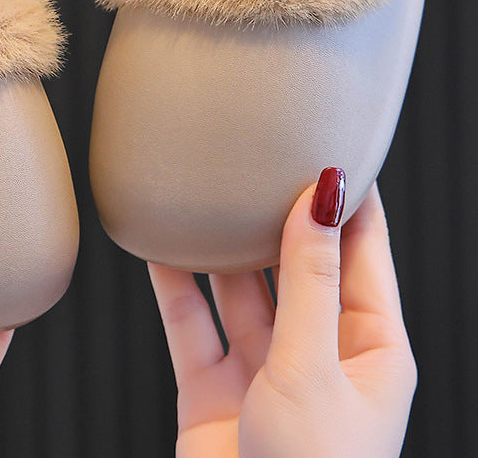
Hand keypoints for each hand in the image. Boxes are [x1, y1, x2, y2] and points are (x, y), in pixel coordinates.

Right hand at [149, 172, 416, 457]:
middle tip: (253, 158)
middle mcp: (320, 352)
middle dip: (275, 216)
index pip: (363, 250)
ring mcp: (265, 371)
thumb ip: (310, 279)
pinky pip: (192, 326)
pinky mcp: (215, 389)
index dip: (347, 196)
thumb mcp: (316, 367)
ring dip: (221, 249)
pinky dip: (174, 289)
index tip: (325, 141)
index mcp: (371, 347)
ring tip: (204, 196)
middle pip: (296, 264)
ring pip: (240, 291)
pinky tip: (159, 249)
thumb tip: (323, 197)